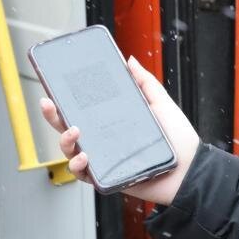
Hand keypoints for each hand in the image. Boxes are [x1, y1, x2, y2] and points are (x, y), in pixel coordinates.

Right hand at [38, 55, 199, 205]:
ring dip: (64, 140)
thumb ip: (144, 82)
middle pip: (67, 128)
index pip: (81, 110)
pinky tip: (84, 156)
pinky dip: (78, 166)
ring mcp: (103, 159)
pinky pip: (83, 175)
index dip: (64, 101)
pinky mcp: (106, 178)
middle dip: (52, 116)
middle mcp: (103, 140)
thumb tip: (129, 60)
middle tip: (49, 104)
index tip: (53, 88)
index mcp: (111, 122)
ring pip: (70, 151)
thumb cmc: (178, 139)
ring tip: (74, 131)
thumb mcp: (161, 103)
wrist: (189, 169)